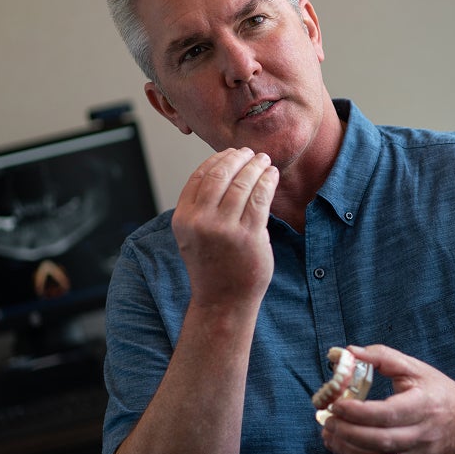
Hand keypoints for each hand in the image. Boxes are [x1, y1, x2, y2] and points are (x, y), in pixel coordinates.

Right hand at [171, 148, 278, 308]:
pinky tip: (272, 175)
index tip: (231, 154)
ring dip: (255, 167)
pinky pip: (260, 198)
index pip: (198, 177)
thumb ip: (201, 208)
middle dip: (238, 158)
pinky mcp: (249, 236)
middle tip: (250, 152)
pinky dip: (267, 181)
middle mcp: (200, 222)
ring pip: (242, 184)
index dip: (216, 160)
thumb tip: (225, 171)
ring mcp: (224, 229)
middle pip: (220, 175)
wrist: (223, 301)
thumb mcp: (193, 236)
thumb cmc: (213, 267)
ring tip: (264, 161)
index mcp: (183, 219)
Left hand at [320, 344, 454, 453]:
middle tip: (327, 421)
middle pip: (381, 440)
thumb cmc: (437, 390)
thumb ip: (381, 357)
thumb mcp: (414, 367)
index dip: (358, 412)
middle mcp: (424, 433)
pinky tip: (344, 447)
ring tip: (329, 436)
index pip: (387, 413)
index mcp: (424, 405)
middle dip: (348, 433)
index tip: (336, 405)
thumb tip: (348, 353)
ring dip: (349, 450)